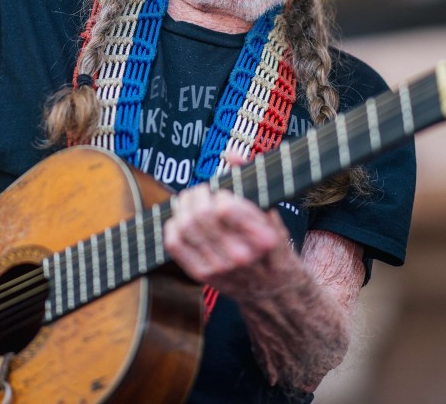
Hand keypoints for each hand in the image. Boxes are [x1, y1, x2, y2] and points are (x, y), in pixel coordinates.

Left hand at [163, 182, 294, 299]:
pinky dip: (172, 225)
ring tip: (189, 201)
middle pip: (200, 215)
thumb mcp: (272, 214)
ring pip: (185, 227)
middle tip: (200, 191)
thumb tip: (230, 154)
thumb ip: (253, 180)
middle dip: (196, 195)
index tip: (222, 193)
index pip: (224, 208)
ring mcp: (220, 267)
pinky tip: (180, 219)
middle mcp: (241, 256)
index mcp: (263, 238)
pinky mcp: (202, 275)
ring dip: (182, 206)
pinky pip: (174, 244)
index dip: (218, 194)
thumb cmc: (273, 246)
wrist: (273, 290)